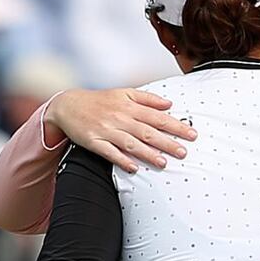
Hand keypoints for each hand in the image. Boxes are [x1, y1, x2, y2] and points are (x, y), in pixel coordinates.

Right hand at [45, 89, 196, 172]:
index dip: (176, 126)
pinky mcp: (94, 142)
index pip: (158, 117)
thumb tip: (169, 104)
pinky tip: (133, 168)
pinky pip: (109, 153)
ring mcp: (107, 131)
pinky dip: (121, 160)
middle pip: (148, 132)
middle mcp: (120, 118)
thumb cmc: (99, 100)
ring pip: (131, 143)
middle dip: (167, 143)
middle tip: (183, 152)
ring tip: (163, 162)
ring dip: (147, 154)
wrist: (68, 105)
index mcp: (129, 106)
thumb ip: (147, 98)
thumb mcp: (123, 92)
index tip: (191, 134)